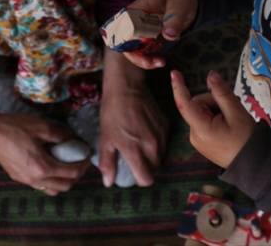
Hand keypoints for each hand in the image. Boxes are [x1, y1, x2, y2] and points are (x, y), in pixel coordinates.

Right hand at [0, 96, 87, 195]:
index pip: (70, 174)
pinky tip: (49, 164)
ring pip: (51, 189)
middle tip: (78, 161)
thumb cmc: (14, 127)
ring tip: (66, 165)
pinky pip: (40, 185)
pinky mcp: (17, 177)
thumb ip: (60, 134)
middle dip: (75, 176)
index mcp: (42, 168)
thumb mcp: (42, 126)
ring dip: (63, 181)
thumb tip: (72, 138)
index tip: (86, 154)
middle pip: (63, 186)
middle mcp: (34, 179)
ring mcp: (25, 181)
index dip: (82, 165)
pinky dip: (50, 180)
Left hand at [97, 51, 167, 185]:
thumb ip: (107, 162)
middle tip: (135, 158)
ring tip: (141, 146)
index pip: (146, 179)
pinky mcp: (166, 126)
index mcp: (134, 151)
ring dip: (153, 157)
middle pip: (155, 170)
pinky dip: (157, 144)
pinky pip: (165, 143)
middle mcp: (152, 146)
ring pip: (161, 157)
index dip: (139, 179)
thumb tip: (109, 183)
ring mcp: (161, 136)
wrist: (126, 87)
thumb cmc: (112, 113)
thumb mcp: (104, 138)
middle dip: (146, 168)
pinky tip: (146, 134)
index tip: (133, 172)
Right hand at [122, 0, 198, 68]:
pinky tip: (162, 61)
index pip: (122, 27)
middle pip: (125, 43)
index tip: (139, 51)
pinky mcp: (150, 39)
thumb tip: (168, 35)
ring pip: (134, 51)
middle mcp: (135, 22)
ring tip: (160, 62)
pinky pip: (145, 53)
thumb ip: (174, 19)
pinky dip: (151, 59)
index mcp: (136, 10)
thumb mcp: (180, 6)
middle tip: (151, 62)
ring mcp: (142, 32)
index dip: (125, 41)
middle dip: (136, 56)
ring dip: (144, 60)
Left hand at [171, 69, 253, 168]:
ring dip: (217, 110)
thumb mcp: (236, 112)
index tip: (174, 73)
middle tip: (232, 110)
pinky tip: (229, 124)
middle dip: (214, 101)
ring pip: (203, 112)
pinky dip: (216, 117)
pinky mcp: (203, 141)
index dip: (179, 87)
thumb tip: (211, 75)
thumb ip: (222, 93)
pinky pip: (206, 121)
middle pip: (198, 104)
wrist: (254, 164)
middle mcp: (194, 134)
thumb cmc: (246, 139)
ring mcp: (198, 139)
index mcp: (200, 128)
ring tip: (233, 120)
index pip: (185, 104)